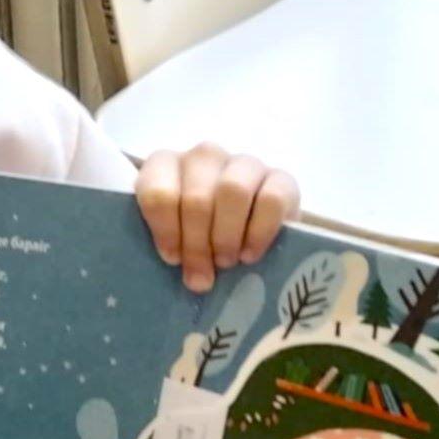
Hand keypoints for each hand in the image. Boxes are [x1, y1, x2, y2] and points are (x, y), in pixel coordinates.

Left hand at [135, 144, 299, 291]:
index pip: (158, 192)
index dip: (166, 230)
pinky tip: (250, 254)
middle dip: (197, 244)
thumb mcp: (175, 238)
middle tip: (202, 274)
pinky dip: (260, 233)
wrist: (247, 231)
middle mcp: (204, 156)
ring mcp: (244, 164)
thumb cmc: (198, 236)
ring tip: (225, 262)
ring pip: (233, 190)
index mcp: (166, 165)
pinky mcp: (281, 178)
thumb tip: (196, 281)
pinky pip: (272, 199)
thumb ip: (174, 251)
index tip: (173, 259)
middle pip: (196, 198)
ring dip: (227, 236)